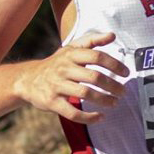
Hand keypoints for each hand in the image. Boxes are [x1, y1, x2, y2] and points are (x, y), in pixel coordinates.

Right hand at [13, 31, 128, 124]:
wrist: (27, 79)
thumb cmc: (56, 63)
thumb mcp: (71, 48)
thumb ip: (92, 40)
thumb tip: (112, 35)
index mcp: (71, 54)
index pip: (96, 56)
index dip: (114, 64)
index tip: (126, 73)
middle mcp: (63, 68)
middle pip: (93, 77)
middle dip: (112, 85)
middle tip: (123, 91)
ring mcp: (57, 86)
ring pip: (85, 94)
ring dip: (103, 100)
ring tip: (114, 103)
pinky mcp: (52, 102)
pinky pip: (72, 112)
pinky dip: (88, 117)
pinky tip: (100, 117)